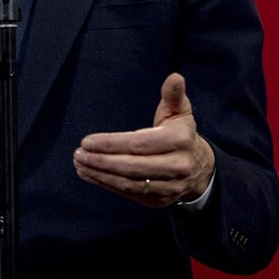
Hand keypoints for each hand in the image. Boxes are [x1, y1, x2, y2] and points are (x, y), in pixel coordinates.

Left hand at [73, 72, 215, 207]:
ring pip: (129, 184)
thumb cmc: (181, 134)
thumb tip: (175, 77)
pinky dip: (107, 185)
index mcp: (180, 140)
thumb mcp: (180, 112)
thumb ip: (173, 95)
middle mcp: (177, 166)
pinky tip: (90, 174)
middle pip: (133, 167)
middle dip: (102, 161)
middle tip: (78, 154)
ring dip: (100, 175)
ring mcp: (169, 187)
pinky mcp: (160, 201)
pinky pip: (129, 194)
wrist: (200, 169)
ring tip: (80, 164)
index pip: (140, 144)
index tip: (87, 141)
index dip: (112, 144)